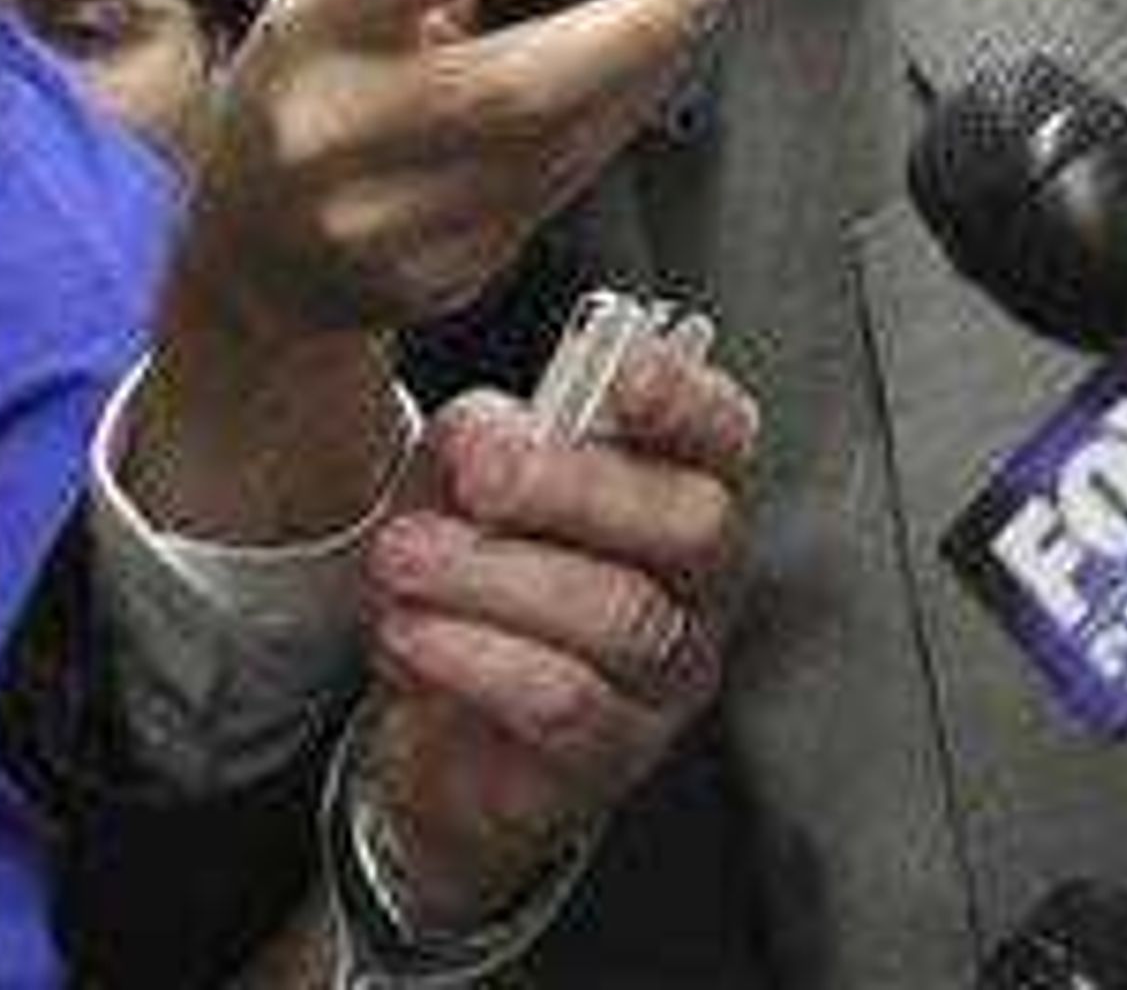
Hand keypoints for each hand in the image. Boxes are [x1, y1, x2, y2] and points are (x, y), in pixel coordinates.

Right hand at [125, 0, 724, 546]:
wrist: (256, 253)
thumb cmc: (316, 93)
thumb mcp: (338, 3)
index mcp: (309, 29)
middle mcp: (336, 128)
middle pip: (518, 80)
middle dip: (636, 26)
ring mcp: (385, 218)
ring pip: (555, 147)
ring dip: (641, 79)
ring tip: (677, 27)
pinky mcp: (436, 276)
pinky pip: (552, 195)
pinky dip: (605, 134)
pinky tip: (624, 94)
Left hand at [355, 340, 757, 925]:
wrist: (446, 743)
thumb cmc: (480, 593)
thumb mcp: (468, 495)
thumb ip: (479, 443)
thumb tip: (487, 428)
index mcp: (682, 492)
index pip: (723, 434)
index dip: (688, 399)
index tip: (626, 371)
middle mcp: (701, 585)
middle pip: (695, 525)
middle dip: (578, 489)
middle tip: (479, 477)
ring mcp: (669, 676)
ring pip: (623, 615)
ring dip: (497, 577)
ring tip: (403, 560)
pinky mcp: (614, 755)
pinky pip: (564, 703)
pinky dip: (477, 659)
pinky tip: (412, 634)